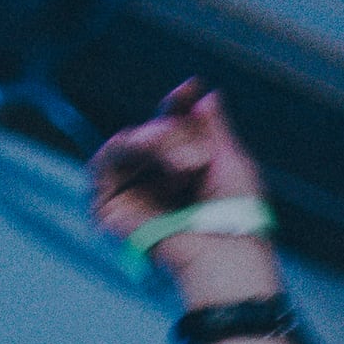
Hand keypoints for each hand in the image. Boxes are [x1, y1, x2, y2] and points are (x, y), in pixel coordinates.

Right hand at [87, 81, 273, 295]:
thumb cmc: (238, 219)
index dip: (178, 107)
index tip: (191, 87)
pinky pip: (105, 160)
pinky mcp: (107, 208)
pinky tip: (158, 158)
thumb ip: (215, 127)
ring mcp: (131, 196)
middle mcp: (156, 186)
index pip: (173, 131)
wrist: (224, 256)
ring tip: (187, 163)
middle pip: (151, 132)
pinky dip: (132, 148)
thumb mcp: (233, 162)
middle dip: (176, 130)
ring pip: (129, 142)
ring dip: (159, 139)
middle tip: (199, 156)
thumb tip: (206, 94)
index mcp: (185, 179)